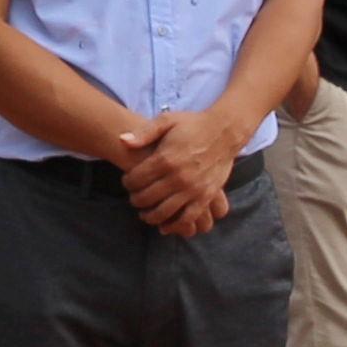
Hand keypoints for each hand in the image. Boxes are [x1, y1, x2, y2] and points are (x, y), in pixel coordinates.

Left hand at [116, 107, 238, 236]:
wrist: (225, 132)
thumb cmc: (193, 125)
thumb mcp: (167, 120)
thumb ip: (144, 132)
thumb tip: (122, 140)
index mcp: (166, 159)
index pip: (136, 179)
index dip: (127, 182)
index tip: (127, 181)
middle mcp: (178, 177)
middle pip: (147, 198)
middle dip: (136, 200)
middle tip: (134, 198)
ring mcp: (193, 189)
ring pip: (164, 212)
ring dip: (150, 216)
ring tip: (145, 213)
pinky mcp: (206, 196)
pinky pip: (188, 218)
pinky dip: (175, 226)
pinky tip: (165, 225)